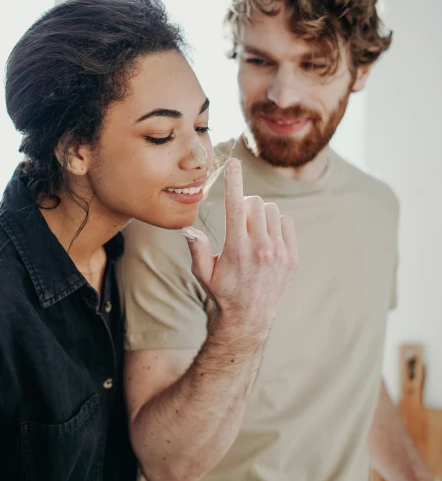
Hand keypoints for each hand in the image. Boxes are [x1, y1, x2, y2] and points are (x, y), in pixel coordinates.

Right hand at [182, 158, 297, 342]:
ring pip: (272, 211)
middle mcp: (260, 247)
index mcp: (236, 247)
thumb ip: (197, 248)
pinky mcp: (291, 257)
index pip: (235, 203)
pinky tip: (266, 239)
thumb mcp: (202, 273)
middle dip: (245, 205)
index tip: (233, 162)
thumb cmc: (221, 292)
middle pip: (255, 203)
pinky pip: (286, 223)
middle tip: (238, 222)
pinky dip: (276, 225)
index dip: (233, 180)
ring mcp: (278, 252)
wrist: (248, 318)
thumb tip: (188, 229)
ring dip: (260, 215)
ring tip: (252, 232)